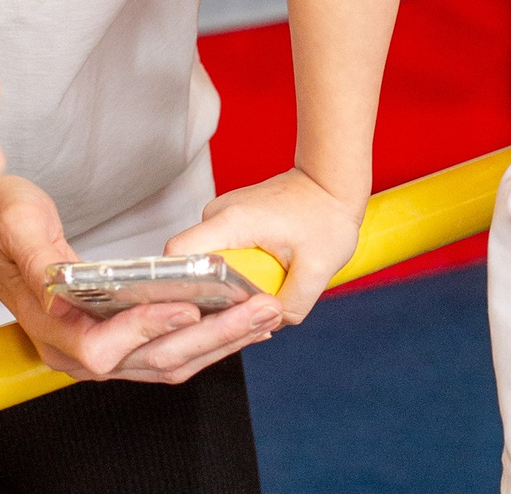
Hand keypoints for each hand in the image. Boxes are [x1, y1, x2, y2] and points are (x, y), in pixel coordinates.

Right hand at [0, 175, 280, 383]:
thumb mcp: (17, 224)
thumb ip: (39, 258)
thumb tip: (61, 285)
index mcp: (50, 326)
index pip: (104, 350)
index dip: (148, 331)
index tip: (189, 305)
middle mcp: (74, 350)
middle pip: (151, 360)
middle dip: (212, 336)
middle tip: (259, 309)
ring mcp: (95, 350)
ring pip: (167, 361)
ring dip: (220, 342)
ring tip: (263, 316)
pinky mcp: (114, 339)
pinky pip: (165, 351)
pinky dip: (205, 339)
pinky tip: (238, 322)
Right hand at [166, 166, 365, 323]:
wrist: (332, 184)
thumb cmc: (327, 215)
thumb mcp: (318, 270)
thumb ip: (291, 306)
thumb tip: (269, 325)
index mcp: (230, 221)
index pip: (178, 255)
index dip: (181, 288)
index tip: (203, 312)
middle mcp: (218, 215)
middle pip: (192, 265)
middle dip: (212, 295)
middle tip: (242, 313)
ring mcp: (223, 217)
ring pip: (207, 263)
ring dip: (228, 285)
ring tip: (259, 295)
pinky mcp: (232, 223)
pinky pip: (222, 256)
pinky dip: (238, 273)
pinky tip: (262, 281)